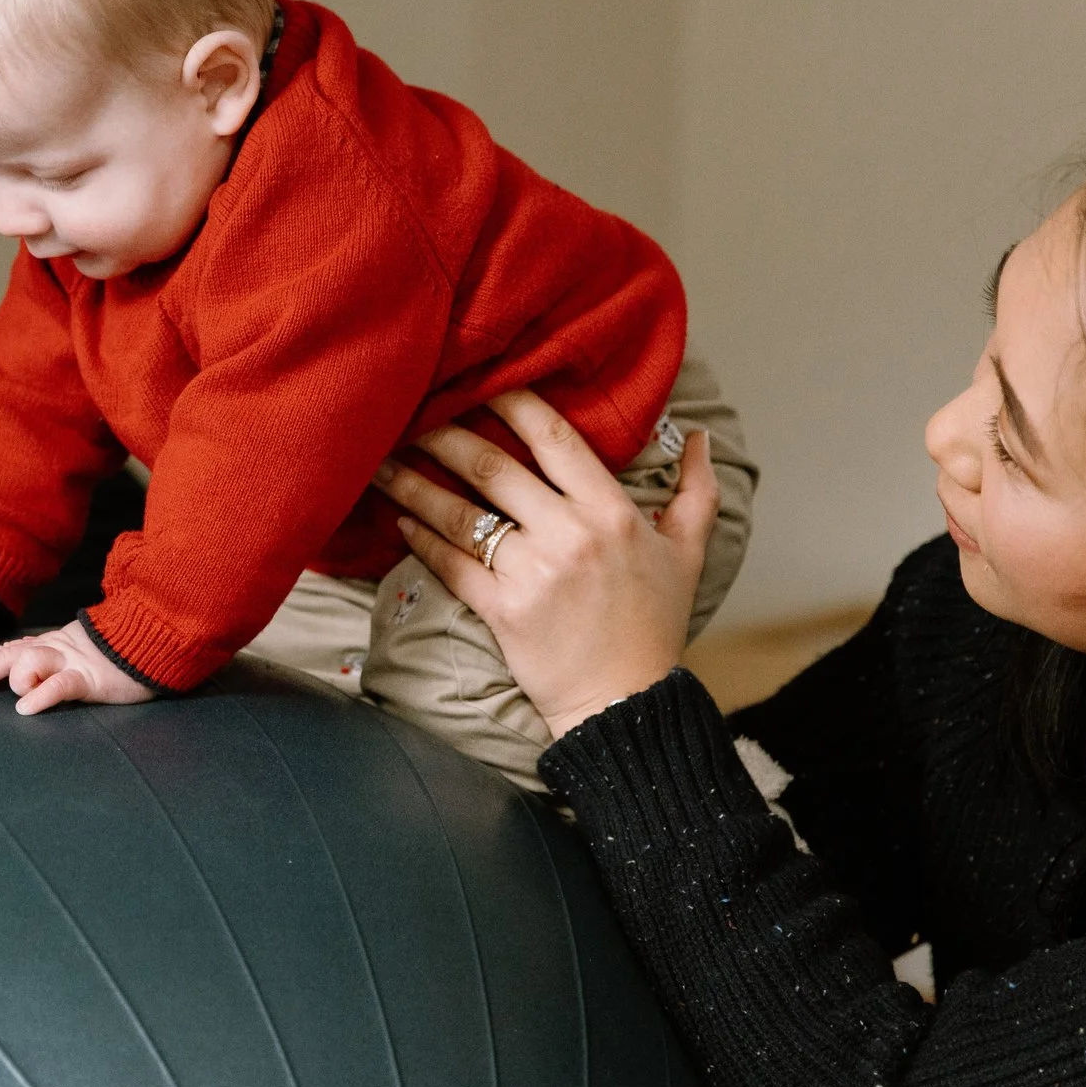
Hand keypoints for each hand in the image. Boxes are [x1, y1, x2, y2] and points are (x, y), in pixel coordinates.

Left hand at [0, 619, 154, 714]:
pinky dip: (41, 695)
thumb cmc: (120, 656)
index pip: (9, 651)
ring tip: (19, 697)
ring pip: (29, 663)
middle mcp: (56, 650)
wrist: (155, 642)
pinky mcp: (91, 678)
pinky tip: (27, 708)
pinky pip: (60, 684)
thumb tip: (29, 677)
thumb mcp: (81, 655)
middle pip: (7, 655)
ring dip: (17, 680)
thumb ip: (56, 662)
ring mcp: (73, 662)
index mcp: (53, 645)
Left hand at [370, 389, 717, 738]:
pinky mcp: (503, 612)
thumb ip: (696, 491)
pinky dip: (422, 537)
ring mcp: (533, 574)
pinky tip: (400, 518)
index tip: (482, 382)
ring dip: (416, 483)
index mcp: (612, 513)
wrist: (627, 703)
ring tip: (383, 460)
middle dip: (447, 435)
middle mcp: (570, 535)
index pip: (556, 440)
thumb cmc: (654, 626)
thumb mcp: (688, 553)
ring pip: (462, 514)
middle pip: (495, 468)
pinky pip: (452, 564)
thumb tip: (702, 439)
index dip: (514, 403)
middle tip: (415, 412)